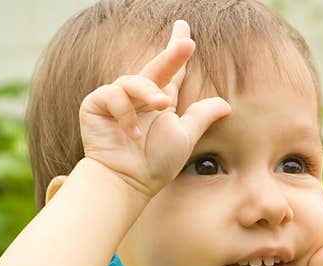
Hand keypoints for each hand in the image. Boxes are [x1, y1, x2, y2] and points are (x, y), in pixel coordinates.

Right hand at [78, 19, 230, 198]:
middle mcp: (138, 96)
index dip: (177, 50)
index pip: (172, 71)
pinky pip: (113, 95)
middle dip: (171, 54)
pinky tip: (134, 133)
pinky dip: (126, 113)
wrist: (129, 180)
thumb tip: (226, 104)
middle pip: (156, 67)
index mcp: (160, 101)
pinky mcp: (96, 104)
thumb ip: (202, 116)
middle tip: (187, 44)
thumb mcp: (186, 135)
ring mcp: (116, 99)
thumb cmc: (156, 162)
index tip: (184, 29)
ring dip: (149, 93)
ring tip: (161, 107)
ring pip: (134, 81)